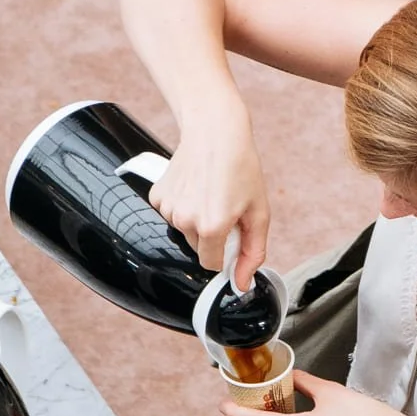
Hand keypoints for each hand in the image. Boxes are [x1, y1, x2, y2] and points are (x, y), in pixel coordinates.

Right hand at [148, 93, 269, 284]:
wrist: (215, 131)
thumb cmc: (241, 168)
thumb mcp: (259, 212)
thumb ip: (252, 253)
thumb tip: (242, 284)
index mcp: (212, 227)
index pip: (212, 264)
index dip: (225, 252)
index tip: (233, 233)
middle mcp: (186, 220)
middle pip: (198, 248)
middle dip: (212, 235)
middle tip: (225, 206)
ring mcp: (168, 208)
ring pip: (183, 231)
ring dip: (196, 220)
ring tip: (210, 193)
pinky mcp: (157, 197)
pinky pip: (171, 215)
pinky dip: (182, 206)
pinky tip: (194, 187)